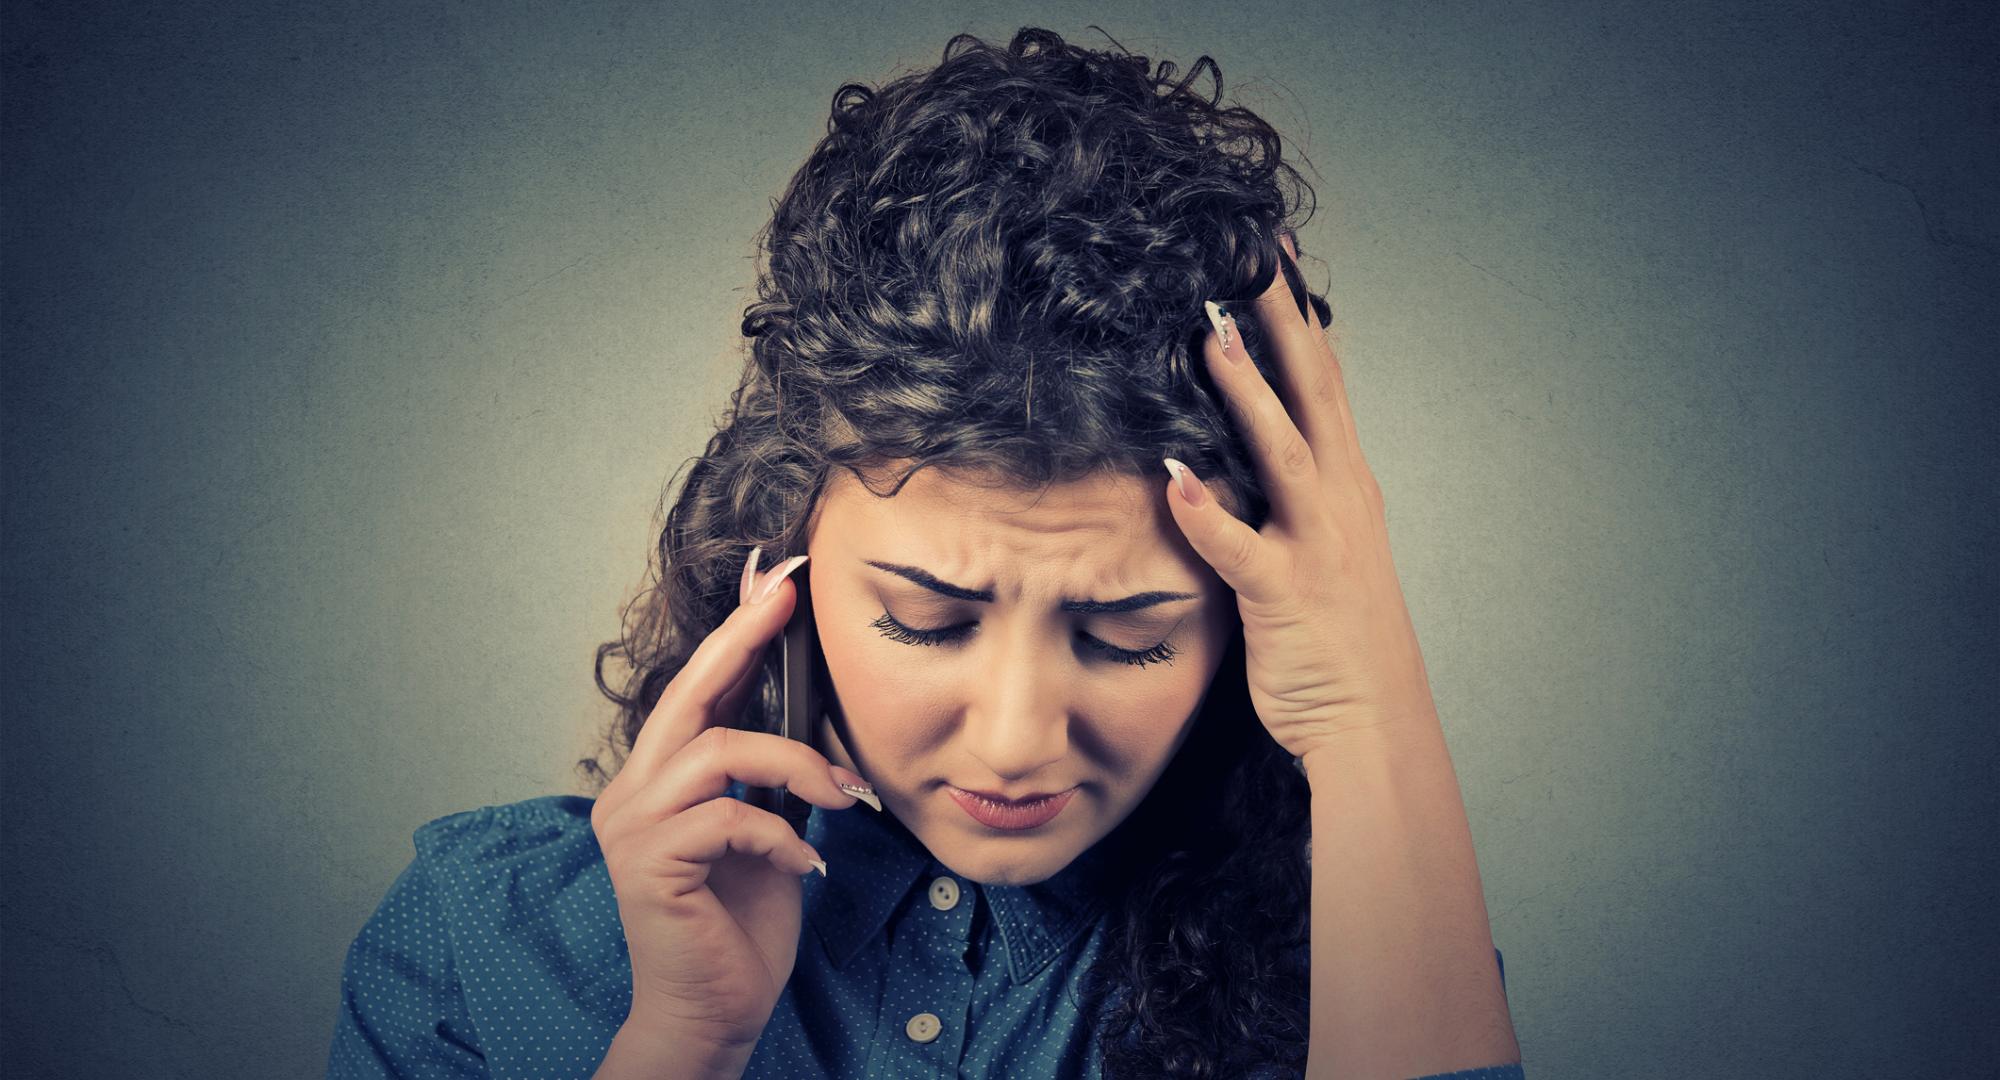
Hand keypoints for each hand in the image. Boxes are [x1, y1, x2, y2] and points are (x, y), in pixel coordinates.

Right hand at [589, 547, 874, 1057]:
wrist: (715, 1014)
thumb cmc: (739, 928)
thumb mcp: (768, 832)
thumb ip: (770, 777)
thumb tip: (811, 715)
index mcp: (655, 781)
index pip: (696, 690)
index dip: (736, 634)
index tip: (776, 583)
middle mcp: (630, 794)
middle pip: (688, 693)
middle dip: (743, 639)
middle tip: (789, 598)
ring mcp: (632, 827)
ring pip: (720, 750)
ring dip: (797, 767)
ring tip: (843, 799)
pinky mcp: (648, 864)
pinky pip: (730, 816)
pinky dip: (783, 834)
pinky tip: (808, 862)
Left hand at [1163, 233, 1439, 763]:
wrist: (1375, 723)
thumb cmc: (1339, 641)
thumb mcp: (1325, 548)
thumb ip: (1296, 494)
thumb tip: (1255, 443)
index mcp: (1344, 486)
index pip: (1322, 380)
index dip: (1297, 315)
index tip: (1271, 251)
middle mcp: (1338, 501)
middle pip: (1311, 391)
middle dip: (1281, 320)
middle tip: (1251, 253)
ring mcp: (1316, 545)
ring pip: (1282, 452)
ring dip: (1249, 394)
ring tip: (1209, 340)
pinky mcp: (1285, 596)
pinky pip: (1242, 550)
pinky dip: (1210, 515)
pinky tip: (1174, 480)